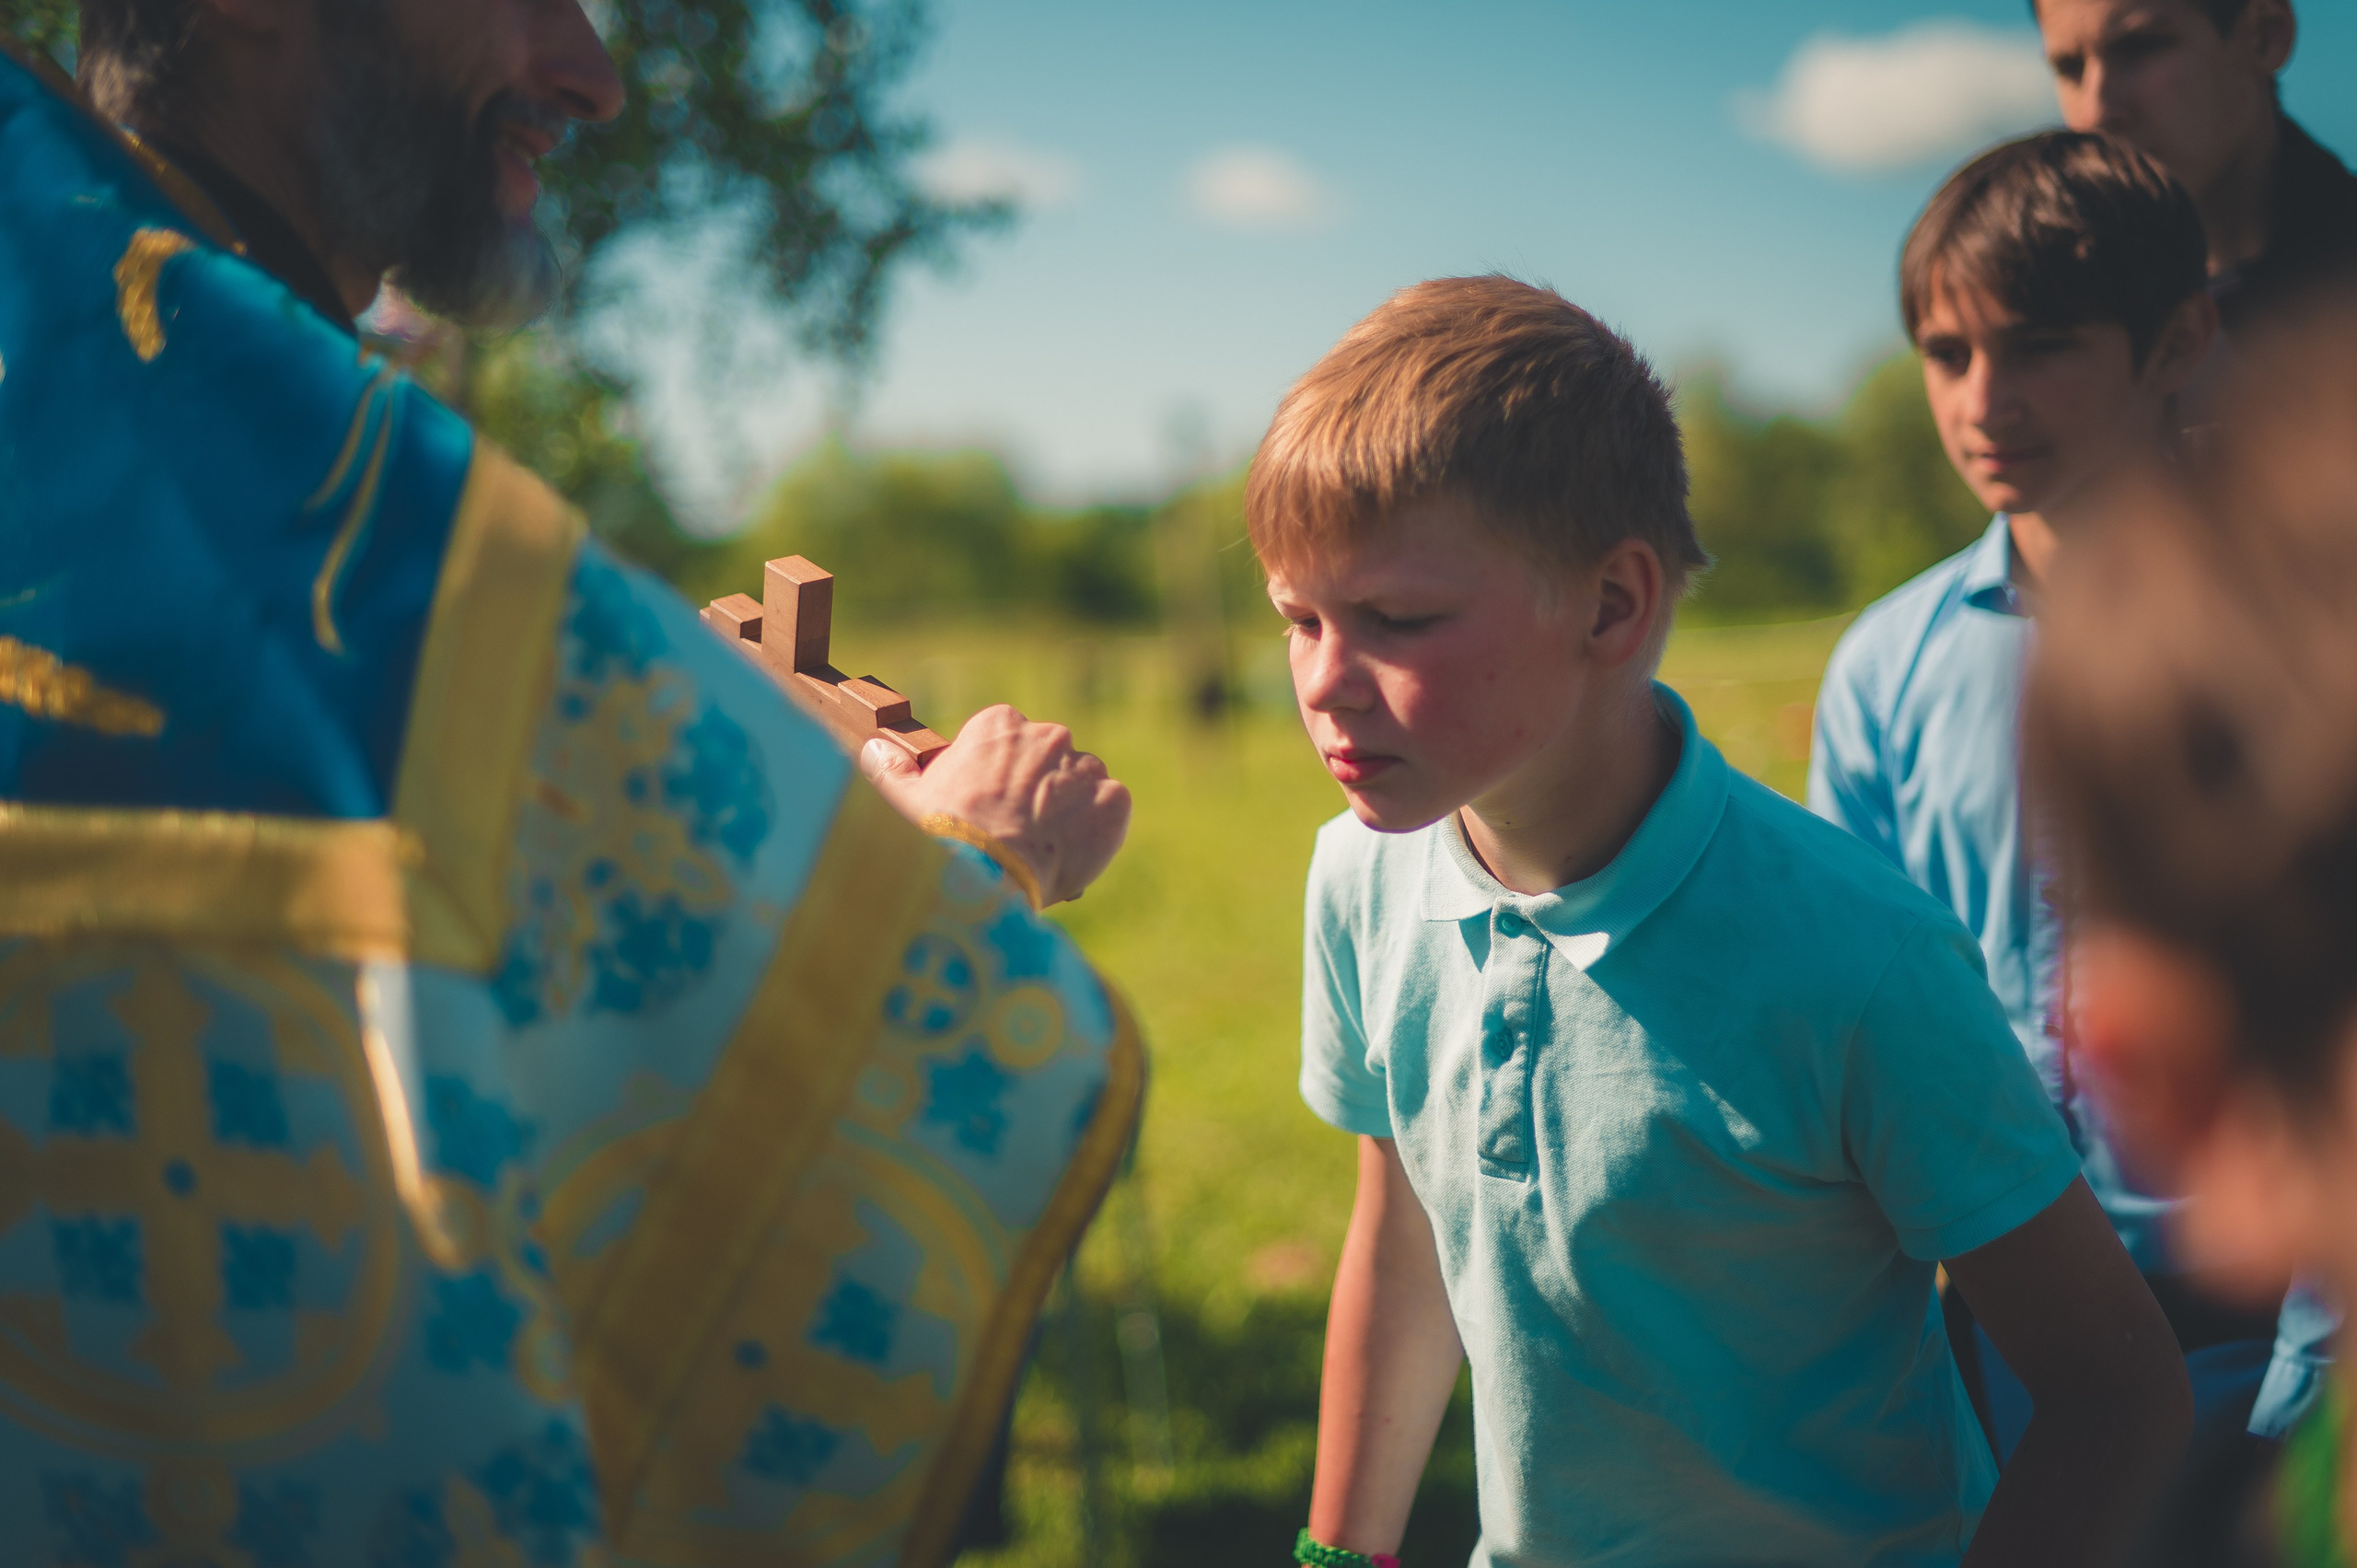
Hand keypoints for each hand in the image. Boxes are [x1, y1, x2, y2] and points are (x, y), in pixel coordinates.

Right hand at [859, 704, 1130, 904]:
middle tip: (1016, 833)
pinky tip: (1071, 854)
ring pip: (1081, 786)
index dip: (998, 778)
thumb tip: (876, 750)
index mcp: (999, 724)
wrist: (984, 876)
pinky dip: (1097, 831)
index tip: (988, 807)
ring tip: (1043, 849)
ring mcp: (1085, 767)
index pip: (1006, 741)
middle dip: (1037, 792)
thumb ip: (892, 769)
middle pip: (1048, 762)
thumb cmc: (936, 835)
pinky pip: (1110, 811)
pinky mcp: (1114, 802)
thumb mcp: (901, 798)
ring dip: (1068, 810)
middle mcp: (1048, 735)